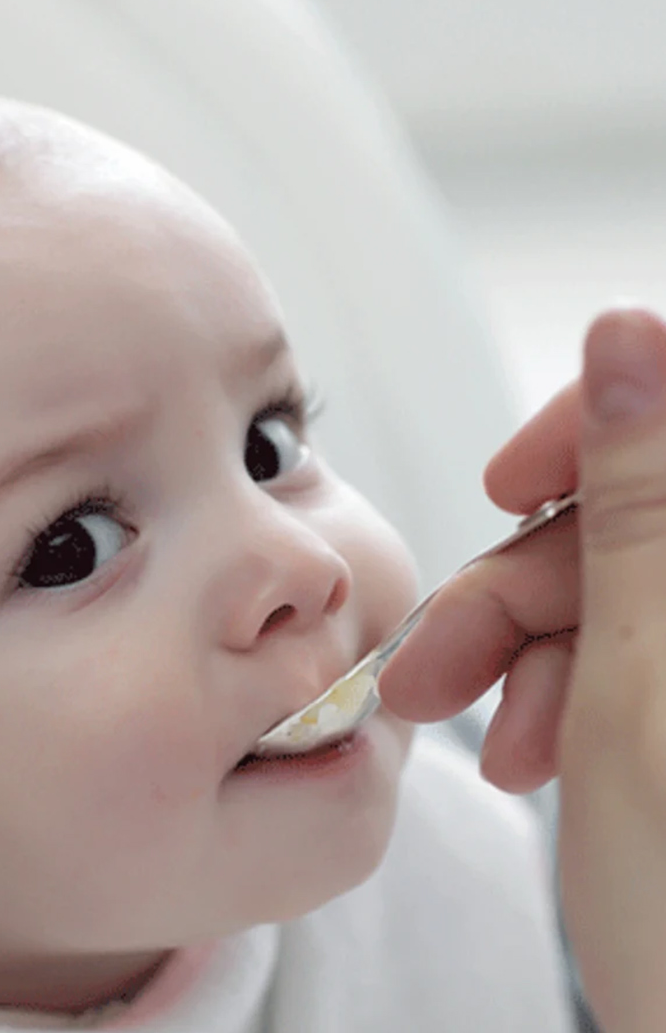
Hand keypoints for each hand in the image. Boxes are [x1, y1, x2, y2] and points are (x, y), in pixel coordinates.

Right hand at [383, 308, 665, 1031]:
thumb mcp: (644, 684)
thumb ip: (641, 499)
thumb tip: (626, 338)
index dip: (600, 420)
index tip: (515, 476)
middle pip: (641, 512)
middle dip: (522, 582)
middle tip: (442, 654)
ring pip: (619, 586)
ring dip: (526, 647)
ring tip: (487, 732)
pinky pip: (627, 649)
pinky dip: (560, 688)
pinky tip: (529, 748)